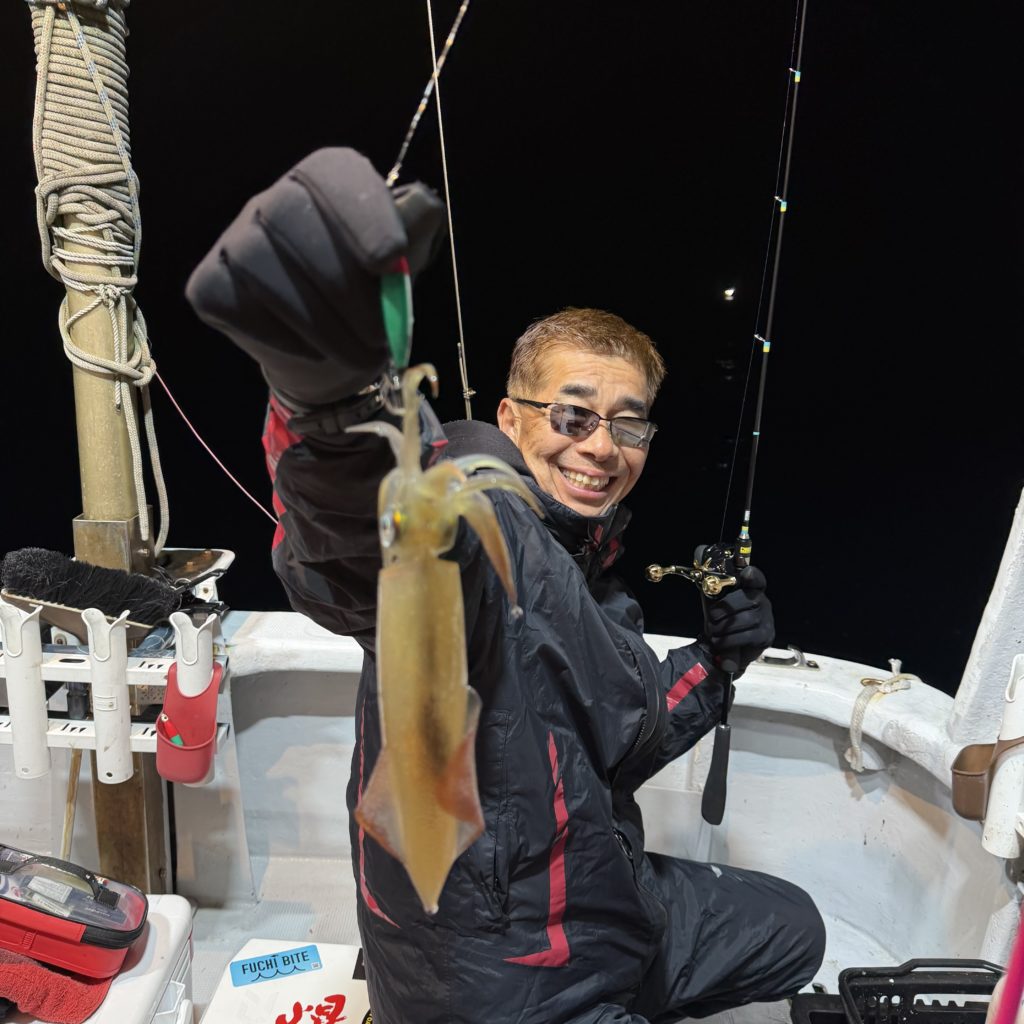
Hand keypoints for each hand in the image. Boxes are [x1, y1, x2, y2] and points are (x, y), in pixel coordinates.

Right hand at [186, 148, 445, 407]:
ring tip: (360, 354)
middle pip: (291, 218)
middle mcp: (272, 199)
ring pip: (263, 268)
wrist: (329, 353)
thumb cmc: (369, 298)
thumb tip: (425, 206)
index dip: (362, 215)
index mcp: (324, 180)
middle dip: (344, 285)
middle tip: (381, 333)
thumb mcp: (404, 263)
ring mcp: (234, 241)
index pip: (334, 175)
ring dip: (322, 324)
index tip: (392, 260)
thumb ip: (415, 232)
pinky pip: (239, 307)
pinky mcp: (210, 286)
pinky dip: (284, 337)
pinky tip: (313, 350)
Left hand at [701, 564, 774, 675]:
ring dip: (725, 627)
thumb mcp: (712, 597)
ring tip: (714, 631)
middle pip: (749, 600)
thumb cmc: (720, 617)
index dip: (753, 575)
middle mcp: (763, 602)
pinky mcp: (765, 637)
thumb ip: (709, 577)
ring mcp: (766, 620)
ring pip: (747, 619)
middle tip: (713, 616)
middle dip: (727, 608)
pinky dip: (728, 640)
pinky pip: (747, 636)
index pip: (757, 578)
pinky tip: (719, 641)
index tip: (745, 573)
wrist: (723, 644)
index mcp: (751, 589)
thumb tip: (700, 550)